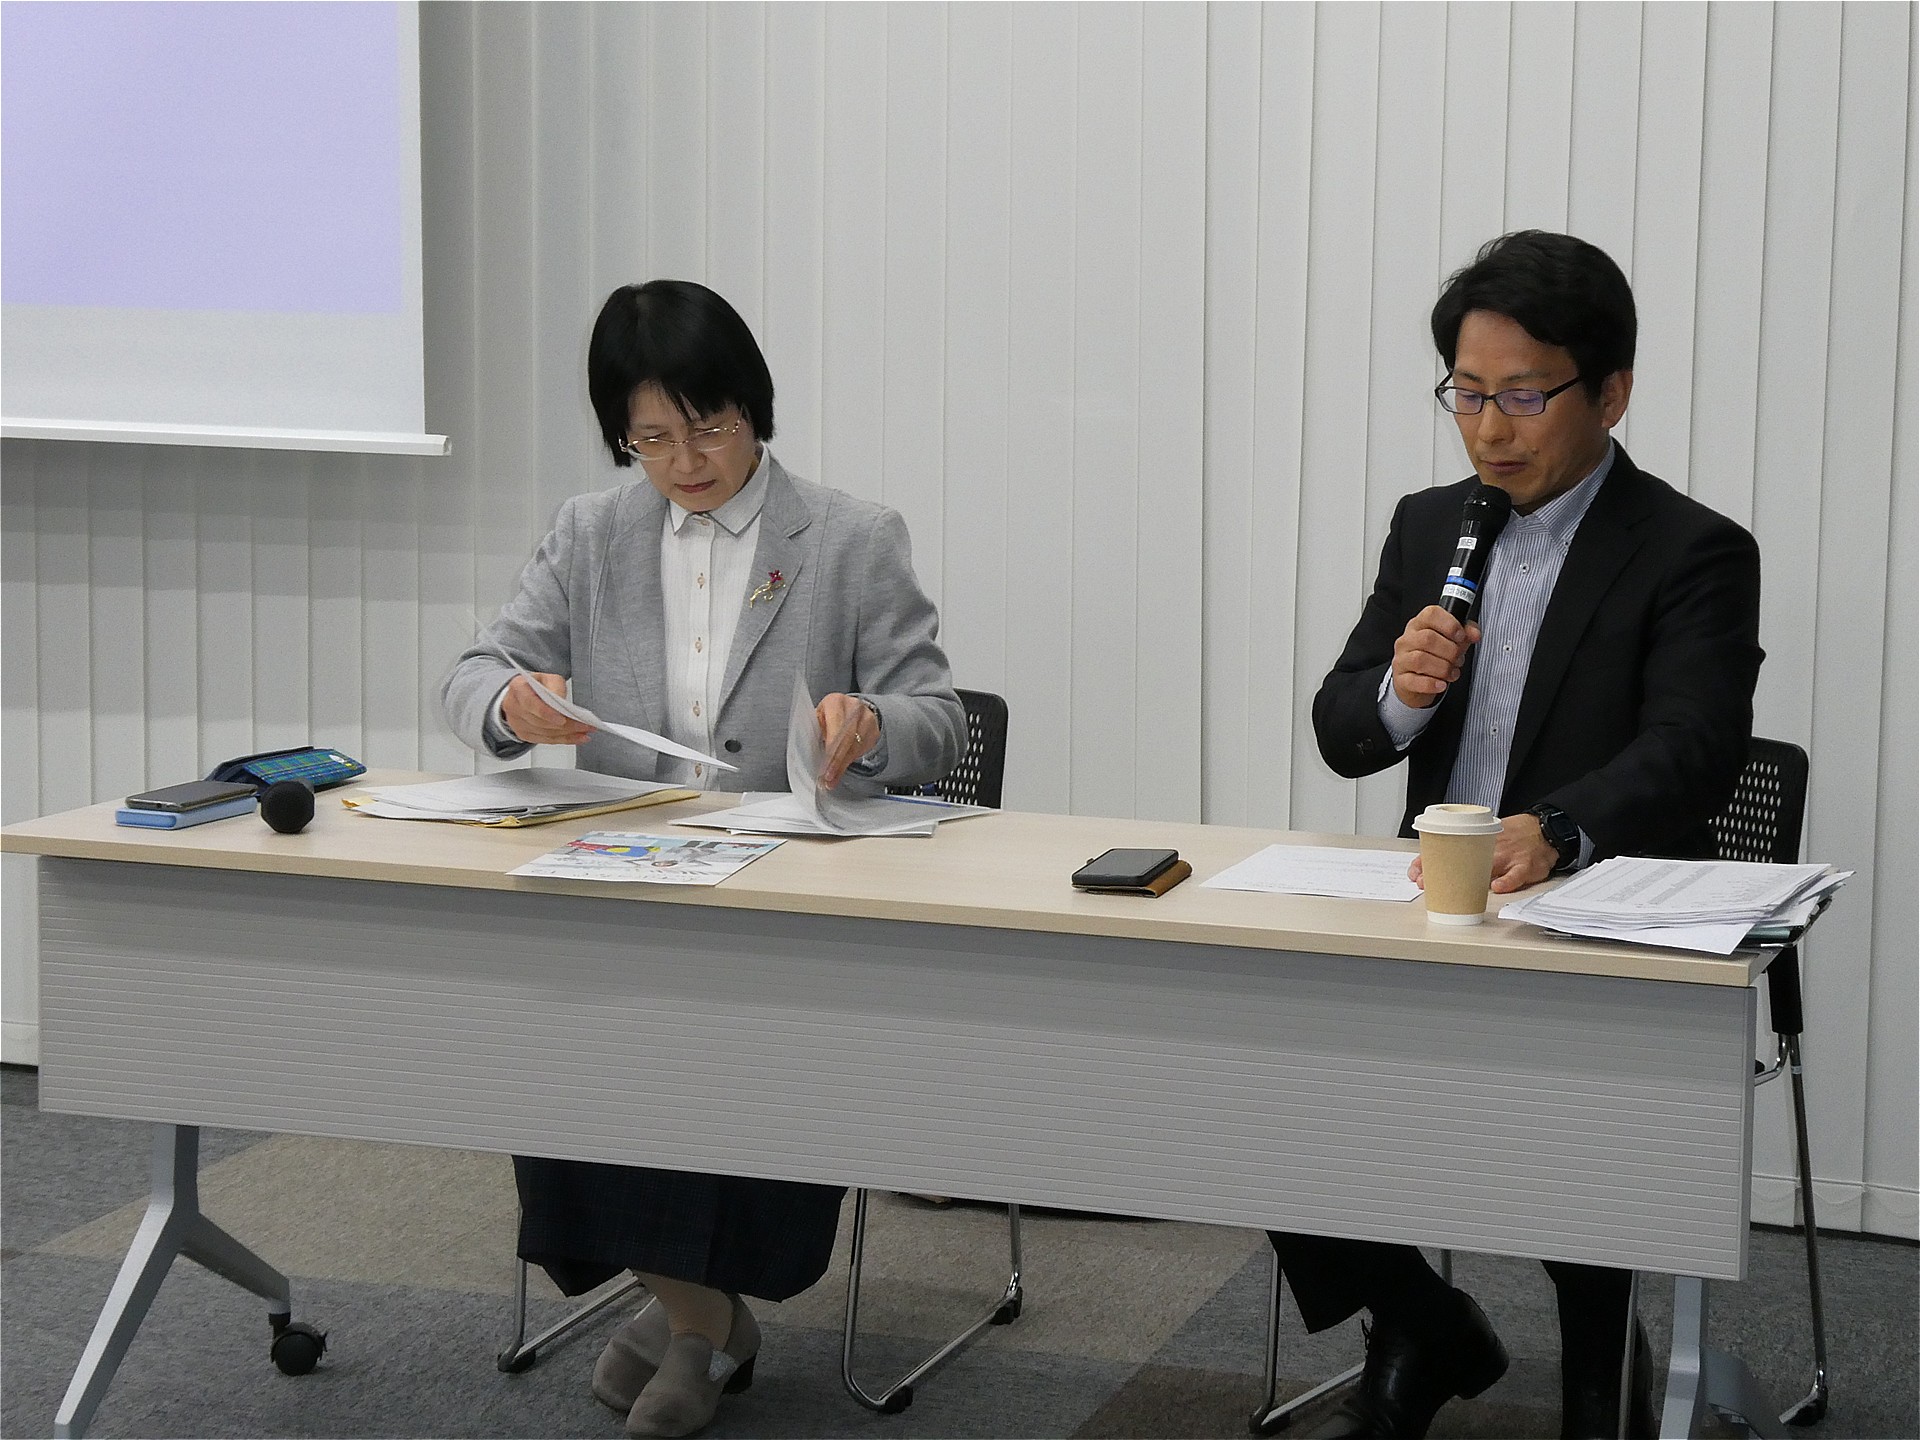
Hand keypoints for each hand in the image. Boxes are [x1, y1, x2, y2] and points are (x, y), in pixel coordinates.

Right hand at [502, 673, 592, 745]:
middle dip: (565, 725)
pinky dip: (563, 740)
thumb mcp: (548, 678)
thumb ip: (555, 686)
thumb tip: (561, 701)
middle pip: (540, 721)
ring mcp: (517, 722)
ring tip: (585, 731)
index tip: (562, 718)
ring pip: (544, 733)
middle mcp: (514, 706)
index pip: (530, 703)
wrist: (523, 694)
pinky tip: (577, 737)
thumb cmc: (537, 685)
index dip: (546, 713)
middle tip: (585, 725)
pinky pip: (545, 740)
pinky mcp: (523, 734)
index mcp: (518, 687)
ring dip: (567, 734)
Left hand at [816, 693, 878, 788]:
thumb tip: (808, 756)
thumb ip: (814, 732)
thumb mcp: (818, 718)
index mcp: (835, 702)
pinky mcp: (874, 730)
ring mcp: (867, 718)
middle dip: (837, 761)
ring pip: (855, 747)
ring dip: (843, 765)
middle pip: (847, 739)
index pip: (835, 727)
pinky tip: (842, 769)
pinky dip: (850, 761)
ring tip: (832, 779)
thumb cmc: (829, 716)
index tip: (824, 766)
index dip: (831, 749)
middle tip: (828, 778)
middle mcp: (854, 707)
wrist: (851, 709)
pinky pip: (863, 750)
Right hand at [1391, 606, 1480, 708]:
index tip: (1460, 636)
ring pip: (1421, 659)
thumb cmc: (1435, 657)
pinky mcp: (1401, 678)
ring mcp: (1402, 659)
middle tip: (1457, 659)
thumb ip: (1466, 633)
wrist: (1417, 682)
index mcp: (1420, 625)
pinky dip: (1431, 684)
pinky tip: (1441, 684)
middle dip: (1450, 651)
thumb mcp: (1452, 641)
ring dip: (1443, 668)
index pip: (1431, 614)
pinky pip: (1414, 681)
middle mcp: (1407, 640)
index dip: (1449, 624)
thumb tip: (1474, 633)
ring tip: (1451, 673)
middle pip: (1428, 638)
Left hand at [1407, 813, 1558, 893]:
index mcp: (1477, 841)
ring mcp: (1507, 857)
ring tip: (1450, 891)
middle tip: (1423, 883)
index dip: (1428, 861)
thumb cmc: (1512, 835)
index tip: (1414, 873)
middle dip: (1439, 873)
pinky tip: (1497, 887)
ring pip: (1484, 869)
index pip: (1446, 850)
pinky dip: (1506, 882)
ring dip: (1466, 881)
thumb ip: (1466, 849)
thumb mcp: (1486, 837)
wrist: (1544, 829)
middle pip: (1460, 862)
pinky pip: (1515, 876)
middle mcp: (1489, 849)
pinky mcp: (1525, 866)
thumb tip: (1437, 864)